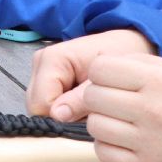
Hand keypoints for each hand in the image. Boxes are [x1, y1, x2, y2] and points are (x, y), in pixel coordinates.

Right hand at [27, 29, 154, 120]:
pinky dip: (63, 110)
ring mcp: (40, 70)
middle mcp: (39, 63)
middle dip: (61, 116)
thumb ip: (81, 99)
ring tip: (87, 106)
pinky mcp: (45, 78)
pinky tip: (81, 103)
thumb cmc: (118, 57)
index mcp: (51, 59)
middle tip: (89, 111)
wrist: (124, 44)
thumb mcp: (105, 81)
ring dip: (62, 114)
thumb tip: (57, 116)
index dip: (61, 117)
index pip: (41, 103)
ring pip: (40, 107)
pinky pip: (47, 104)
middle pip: (37, 106)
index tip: (87, 116)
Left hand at [82, 54, 161, 161]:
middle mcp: (152, 109)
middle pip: (92, 97)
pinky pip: (104, 153)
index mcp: (160, 80)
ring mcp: (149, 141)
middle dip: (99, 98)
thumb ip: (141, 64)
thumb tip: (103, 64)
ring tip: (122, 124)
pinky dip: (108, 147)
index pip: (100, 69)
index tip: (112, 81)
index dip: (101, 73)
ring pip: (95, 125)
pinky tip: (125, 142)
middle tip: (116, 103)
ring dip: (103, 123)